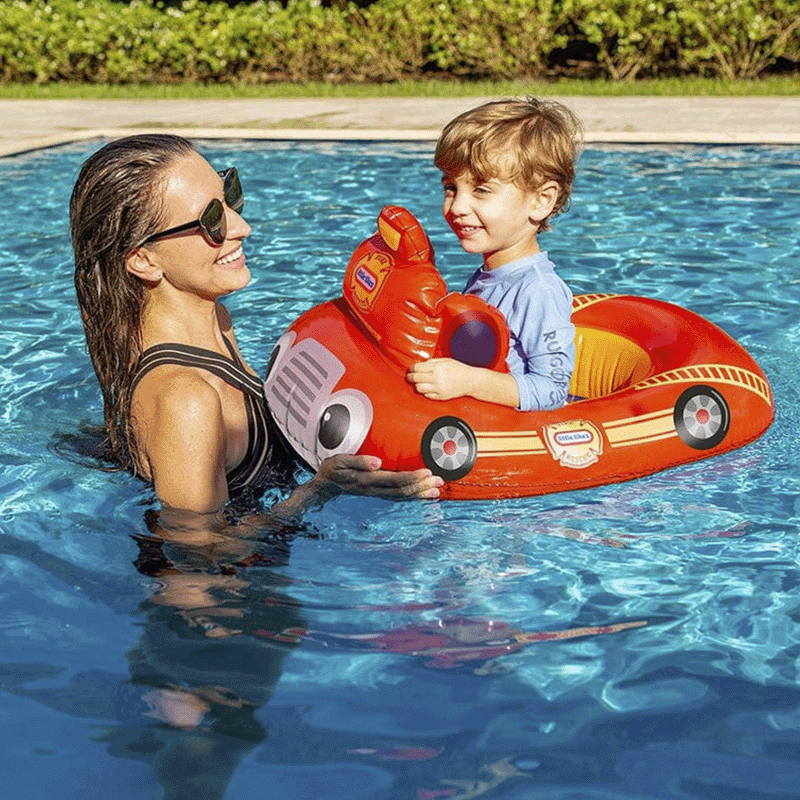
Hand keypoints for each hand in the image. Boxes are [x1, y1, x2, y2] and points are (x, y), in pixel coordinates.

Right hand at [314, 454, 442, 499]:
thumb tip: (377, 462)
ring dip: (421, 493)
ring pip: (403, 497)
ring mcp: (377, 494)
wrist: (325, 485)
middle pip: (403, 491)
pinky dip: (414, 497)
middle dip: (422, 486)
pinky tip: (424, 495)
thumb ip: (359, 461)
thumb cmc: (334, 469)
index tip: (427, 472)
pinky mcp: (379, 494)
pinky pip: (399, 498)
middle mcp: (375, 490)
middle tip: (439, 480)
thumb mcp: (340, 461)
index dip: (412, 477)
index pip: (395, 480)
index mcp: (367, 480)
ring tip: (437, 489)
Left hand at [406, 358, 474, 400]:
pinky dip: (425, 391)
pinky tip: (427, 388)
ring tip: (418, 383)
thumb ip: (432, 362)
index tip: (410, 369)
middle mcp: (437, 378)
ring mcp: (439, 388)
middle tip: (409, 376)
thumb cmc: (459, 369)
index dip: (411, 368)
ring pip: (419, 388)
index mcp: (437, 367)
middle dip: (410, 377)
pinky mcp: (441, 396)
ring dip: (417, 385)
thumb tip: (420, 364)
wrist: (471, 381)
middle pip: (416, 378)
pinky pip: (427, 395)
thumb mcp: (445, 360)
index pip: (417, 368)